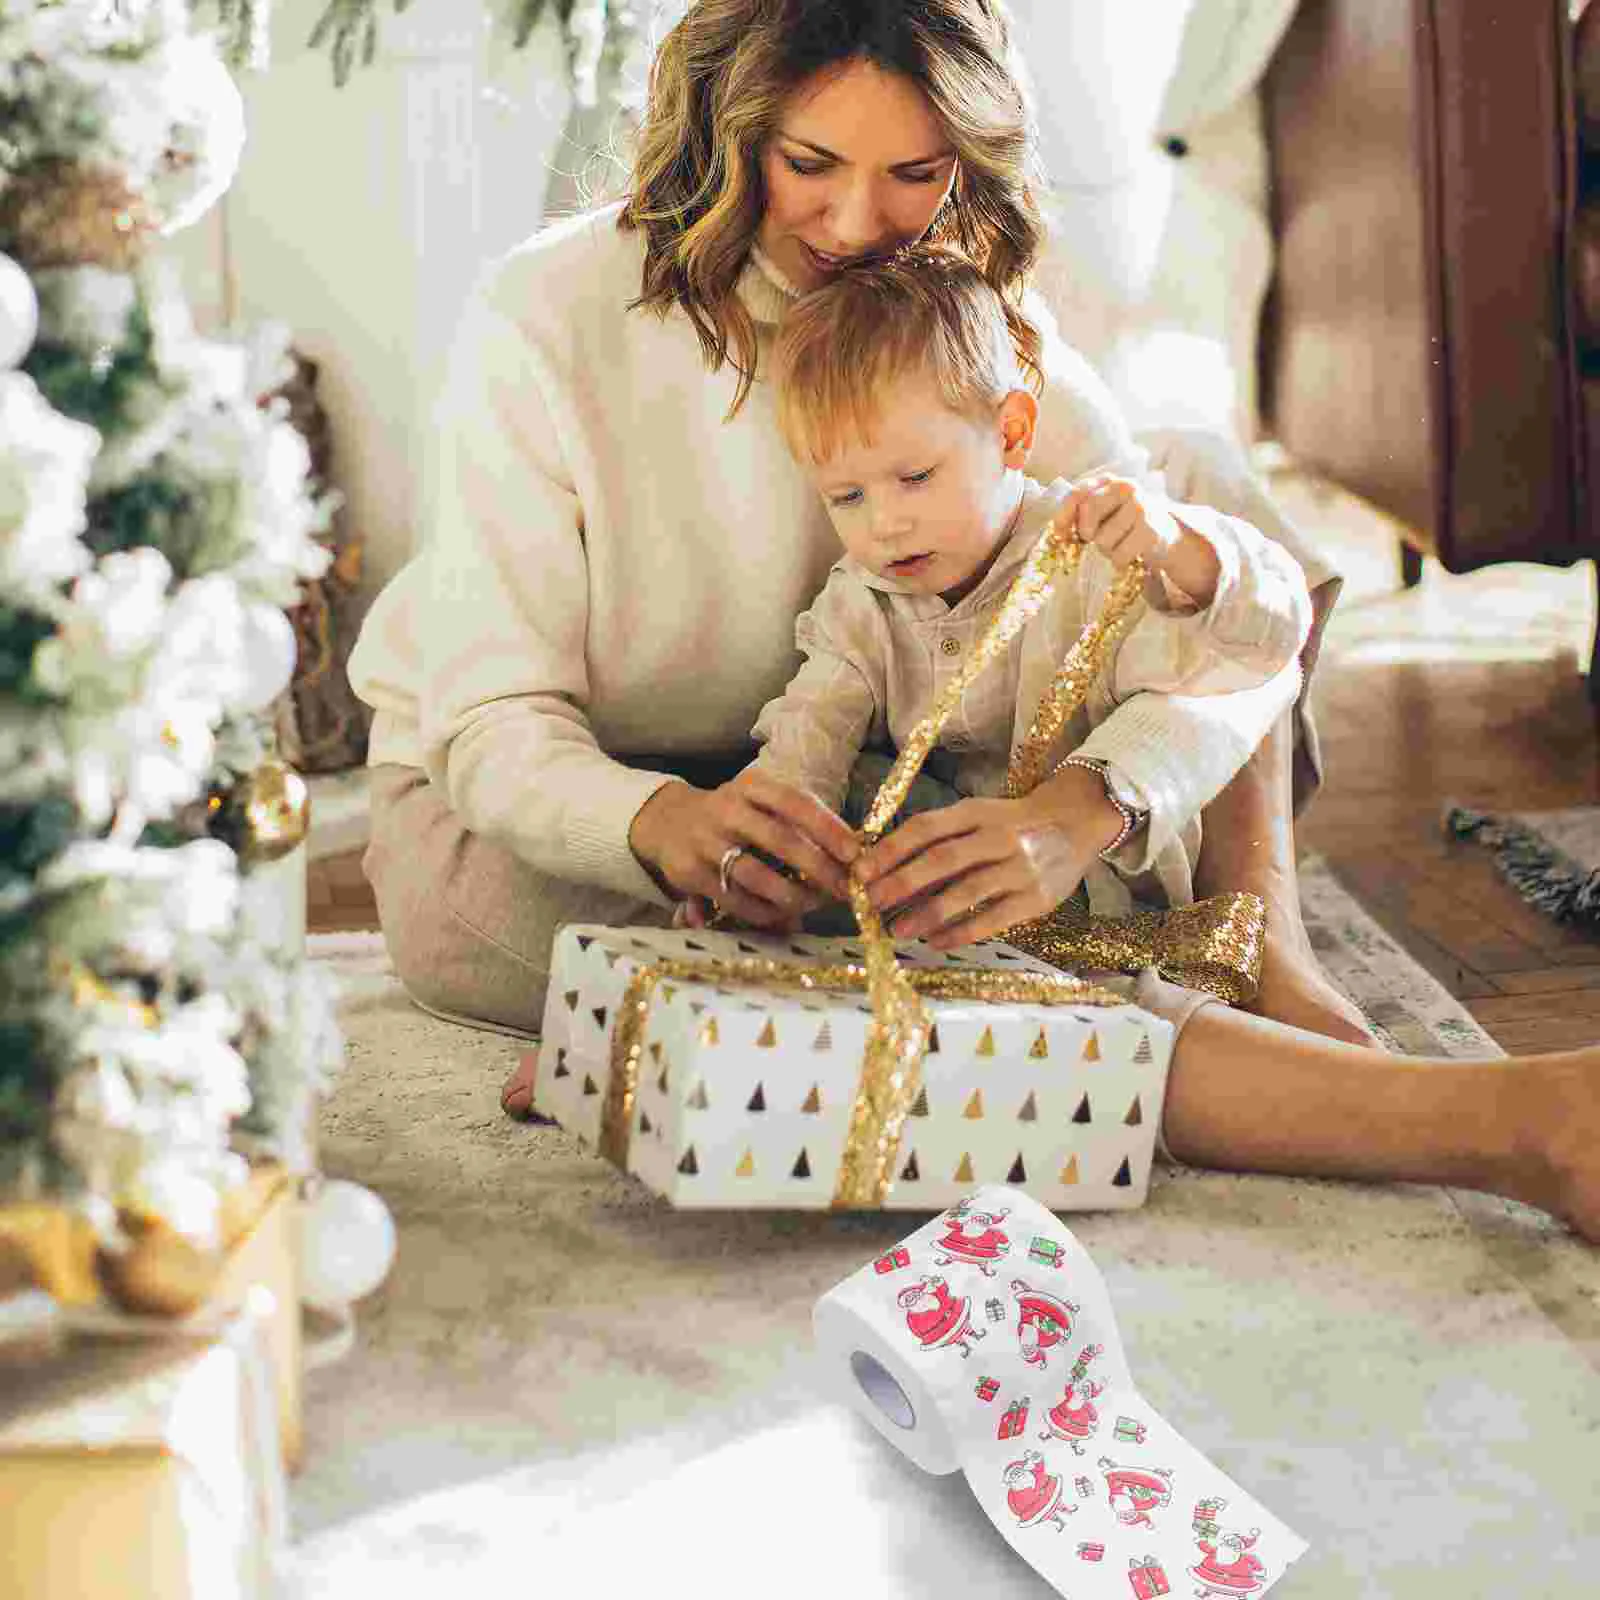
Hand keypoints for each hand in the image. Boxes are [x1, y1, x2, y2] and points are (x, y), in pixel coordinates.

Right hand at [629, 768, 858, 932]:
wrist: (666, 821)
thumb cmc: (732, 815)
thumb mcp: (759, 803)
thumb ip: (797, 824)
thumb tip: (845, 859)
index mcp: (750, 786)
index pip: (795, 802)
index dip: (827, 827)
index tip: (854, 853)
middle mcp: (726, 809)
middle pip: (779, 839)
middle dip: (817, 868)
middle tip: (844, 889)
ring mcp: (705, 841)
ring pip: (756, 875)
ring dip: (792, 895)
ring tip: (815, 905)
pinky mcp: (690, 873)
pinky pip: (735, 899)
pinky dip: (764, 913)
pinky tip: (784, 916)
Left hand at [853, 769, 1119, 948]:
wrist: (1074, 823)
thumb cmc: (1010, 825)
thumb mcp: (976, 817)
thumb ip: (938, 837)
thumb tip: (884, 869)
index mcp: (975, 812)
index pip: (926, 828)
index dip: (891, 849)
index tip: (860, 871)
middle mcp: (998, 836)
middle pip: (943, 859)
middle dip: (902, 882)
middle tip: (870, 904)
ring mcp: (1020, 867)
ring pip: (967, 891)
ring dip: (927, 913)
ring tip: (897, 930)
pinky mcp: (1036, 898)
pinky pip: (993, 918)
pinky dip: (961, 932)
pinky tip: (936, 942)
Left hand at [1063, 473, 1218, 604]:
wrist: (1164, 534)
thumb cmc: (1123, 525)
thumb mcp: (1100, 513)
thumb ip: (1078, 515)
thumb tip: (1059, 533)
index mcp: (1107, 481)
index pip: (1076, 494)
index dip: (1064, 516)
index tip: (1062, 534)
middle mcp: (1125, 487)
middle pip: (1088, 511)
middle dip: (1086, 533)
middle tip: (1094, 539)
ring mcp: (1141, 507)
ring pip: (1103, 540)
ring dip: (1105, 550)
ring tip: (1118, 544)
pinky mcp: (1151, 531)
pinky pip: (1119, 555)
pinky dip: (1119, 561)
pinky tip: (1130, 553)